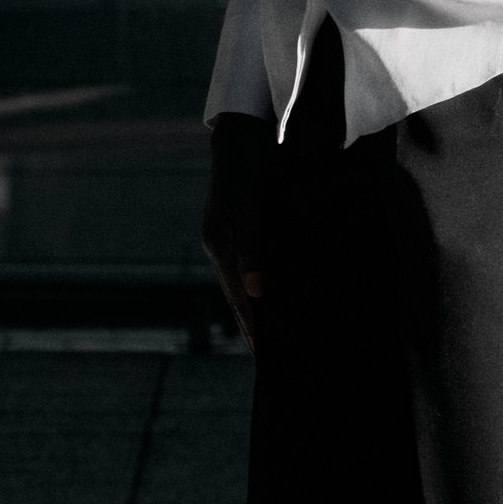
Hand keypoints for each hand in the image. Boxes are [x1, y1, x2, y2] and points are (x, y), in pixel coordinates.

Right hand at [202, 113, 271, 348]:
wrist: (242, 137)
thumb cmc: (250, 168)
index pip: (241, 301)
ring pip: (247, 290)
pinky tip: (280, 303)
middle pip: (242, 301)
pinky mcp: (241, 234)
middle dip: (258, 333)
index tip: (269, 360)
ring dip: (262, 316)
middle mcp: (223, 248)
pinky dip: (265, 293)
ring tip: (280, 346)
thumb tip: (257, 290)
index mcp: (222, 247)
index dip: (256, 330)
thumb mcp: (250, 206)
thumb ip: (253, 248)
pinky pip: (254, 272)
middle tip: (278, 366)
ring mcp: (230, 242)